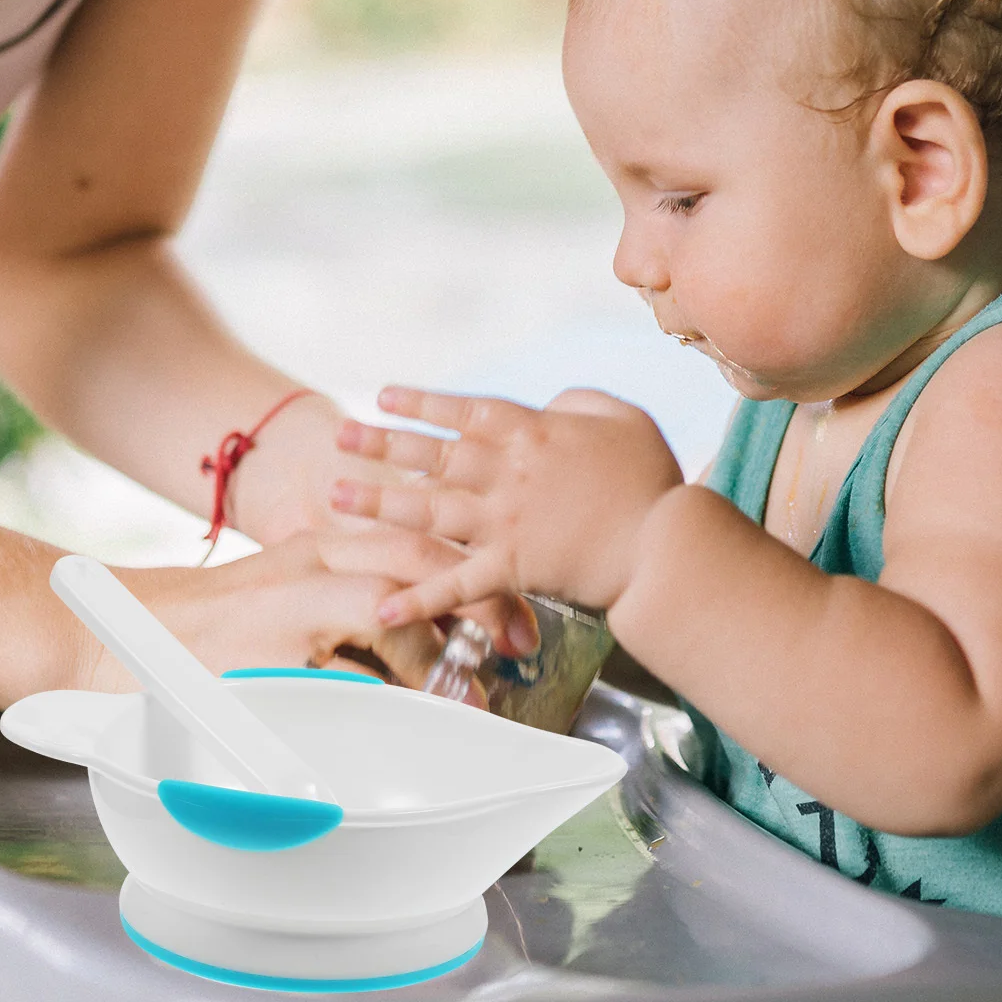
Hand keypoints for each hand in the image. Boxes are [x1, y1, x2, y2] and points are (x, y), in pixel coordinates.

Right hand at [105, 528, 523, 688]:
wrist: (117, 632)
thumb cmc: (212, 628)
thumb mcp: (286, 597)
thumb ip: (351, 611)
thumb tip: (429, 653)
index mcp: (319, 547)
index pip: (416, 542)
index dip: (477, 572)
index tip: (517, 618)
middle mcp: (308, 563)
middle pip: (415, 562)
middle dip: (477, 600)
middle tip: (515, 648)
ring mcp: (286, 607)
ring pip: (387, 610)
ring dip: (437, 653)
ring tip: (468, 695)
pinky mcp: (263, 655)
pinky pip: (341, 675)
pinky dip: (384, 696)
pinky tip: (408, 723)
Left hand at [332, 386, 683, 621]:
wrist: (664, 544)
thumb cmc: (652, 478)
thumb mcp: (620, 416)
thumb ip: (578, 401)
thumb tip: (551, 404)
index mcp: (530, 432)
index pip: (463, 411)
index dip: (421, 403)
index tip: (383, 398)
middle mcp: (505, 472)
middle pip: (431, 454)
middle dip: (380, 445)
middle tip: (338, 439)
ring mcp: (503, 521)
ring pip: (428, 509)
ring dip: (378, 503)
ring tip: (336, 496)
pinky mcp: (511, 568)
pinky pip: (456, 584)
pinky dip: (418, 597)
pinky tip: (380, 604)